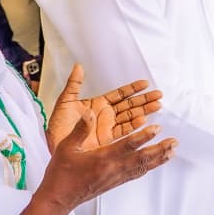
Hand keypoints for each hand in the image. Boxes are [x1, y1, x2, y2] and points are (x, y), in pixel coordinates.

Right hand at [36, 108, 177, 214]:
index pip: (127, 145)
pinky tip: (155, 164)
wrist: (58, 199)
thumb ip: (80, 129)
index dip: (143, 136)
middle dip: (159, 149)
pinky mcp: (114, 183)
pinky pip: (136, 174)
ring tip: (172, 152)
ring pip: (142, 167)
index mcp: (102, 158)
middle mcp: (112, 169)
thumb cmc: (60, 173)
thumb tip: (89, 112)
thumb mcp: (66, 147)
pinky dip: (148, 167)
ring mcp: (115, 177)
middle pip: (142, 158)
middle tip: (174, 141)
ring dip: (158, 159)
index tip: (157, 128)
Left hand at [46, 63, 162, 150]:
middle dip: (144, 100)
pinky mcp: (108, 141)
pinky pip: (124, 132)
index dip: (133, 89)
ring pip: (130, 118)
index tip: (145, 84)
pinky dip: (134, 126)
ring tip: (157, 106)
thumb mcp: (64, 102)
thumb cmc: (56, 127)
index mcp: (98, 104)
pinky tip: (143, 121)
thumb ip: (74, 84)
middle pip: (130, 105)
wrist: (54, 147)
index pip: (120, 94)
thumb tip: (79, 67)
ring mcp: (108, 128)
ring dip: (144, 111)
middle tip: (159, 95)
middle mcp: (106, 116)